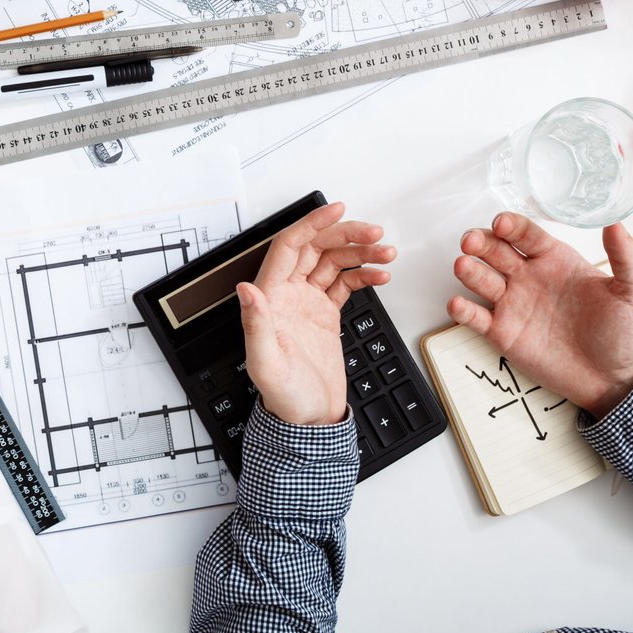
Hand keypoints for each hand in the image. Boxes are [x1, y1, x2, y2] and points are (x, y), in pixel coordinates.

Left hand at [237, 203, 396, 425]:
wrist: (309, 421)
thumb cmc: (284, 398)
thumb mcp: (266, 364)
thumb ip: (256, 324)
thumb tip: (245, 290)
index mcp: (270, 299)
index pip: (289, 248)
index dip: (312, 225)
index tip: (336, 210)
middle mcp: (287, 295)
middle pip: (316, 248)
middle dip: (346, 235)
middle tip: (374, 232)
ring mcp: (307, 302)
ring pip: (333, 262)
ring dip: (360, 252)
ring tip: (386, 251)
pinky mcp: (325, 313)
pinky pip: (345, 283)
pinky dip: (364, 274)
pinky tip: (381, 275)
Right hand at [449, 213, 632, 415]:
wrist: (616, 380)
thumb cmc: (626, 334)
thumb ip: (626, 256)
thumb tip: (616, 222)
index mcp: (556, 260)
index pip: (526, 234)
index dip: (511, 226)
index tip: (501, 223)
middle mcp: (529, 278)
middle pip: (495, 251)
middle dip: (480, 242)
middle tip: (472, 241)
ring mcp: (513, 305)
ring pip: (480, 279)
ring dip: (468, 270)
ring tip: (464, 266)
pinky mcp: (503, 334)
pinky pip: (475, 318)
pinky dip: (462, 311)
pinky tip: (458, 304)